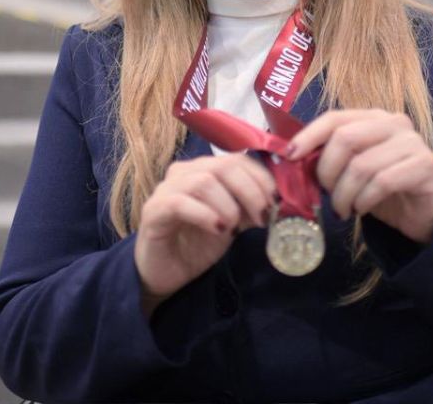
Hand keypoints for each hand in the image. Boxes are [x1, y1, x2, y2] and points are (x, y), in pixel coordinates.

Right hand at [134, 154, 275, 314]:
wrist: (165, 272)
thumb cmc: (198, 244)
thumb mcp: (233, 223)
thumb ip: (251, 208)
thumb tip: (278, 202)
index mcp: (204, 169)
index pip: (238, 160)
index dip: (261, 178)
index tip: (275, 202)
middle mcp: (184, 172)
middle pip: (224, 166)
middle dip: (250, 191)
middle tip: (261, 217)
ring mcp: (166, 189)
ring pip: (204, 181)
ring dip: (228, 206)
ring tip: (234, 228)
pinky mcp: (153, 211)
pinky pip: (179, 203)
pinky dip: (205, 215)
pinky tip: (217, 230)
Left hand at [288, 110, 432, 243]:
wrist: (423, 212)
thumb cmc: (383, 189)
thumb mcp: (353, 169)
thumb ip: (331, 158)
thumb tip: (293, 157)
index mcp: (373, 117)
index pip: (335, 118)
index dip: (309, 135)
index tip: (290, 155)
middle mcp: (394, 123)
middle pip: (345, 138)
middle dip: (328, 171)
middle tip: (327, 195)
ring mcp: (412, 142)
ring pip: (362, 165)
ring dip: (345, 194)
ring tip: (344, 210)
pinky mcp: (424, 165)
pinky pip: (382, 182)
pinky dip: (364, 200)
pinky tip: (362, 210)